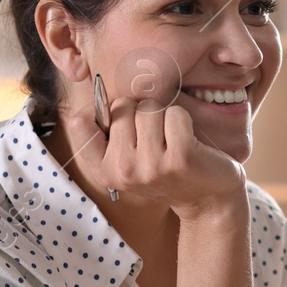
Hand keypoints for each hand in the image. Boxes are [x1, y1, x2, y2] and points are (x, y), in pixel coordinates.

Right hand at [64, 76, 245, 217]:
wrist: (207, 199)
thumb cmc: (166, 168)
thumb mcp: (129, 158)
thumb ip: (110, 132)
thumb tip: (100, 88)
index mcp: (103, 171)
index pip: (79, 123)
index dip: (98, 110)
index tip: (120, 119)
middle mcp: (122, 171)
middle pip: (122, 107)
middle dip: (141, 111)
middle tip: (156, 137)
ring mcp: (151, 166)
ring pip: (148, 108)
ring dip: (163, 115)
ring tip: (172, 140)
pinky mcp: (179, 158)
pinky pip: (174, 114)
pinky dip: (183, 120)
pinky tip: (188, 141)